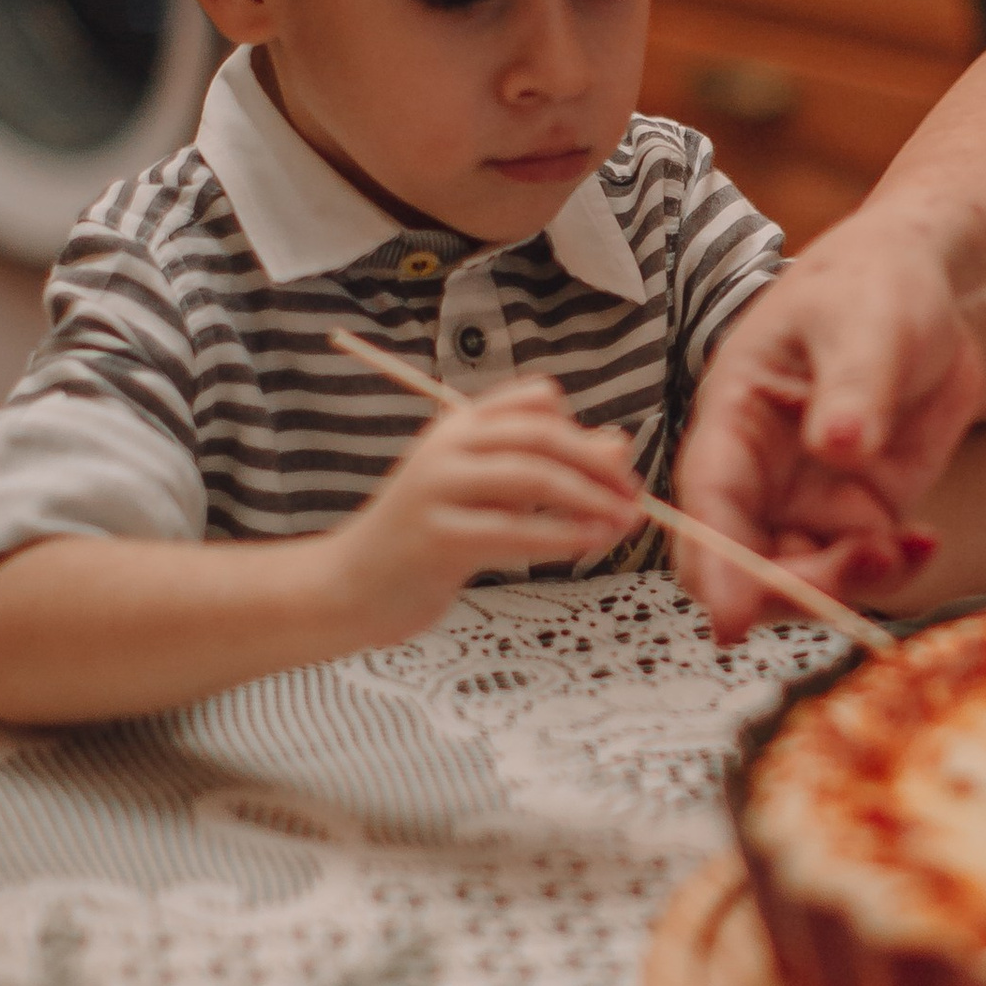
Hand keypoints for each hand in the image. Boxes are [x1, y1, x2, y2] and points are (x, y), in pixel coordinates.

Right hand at [322, 380, 643, 641]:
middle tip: (633, 494)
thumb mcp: (488, 494)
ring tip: (624, 522)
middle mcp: (447, 447)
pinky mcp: (437, 538)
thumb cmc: (428, 538)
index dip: (582, 427)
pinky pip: (514, 531)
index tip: (612, 466)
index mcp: (459, 427)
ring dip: (589, 498)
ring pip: (532, 476)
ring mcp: (438, 490)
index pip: (534, 399)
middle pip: (541, 434)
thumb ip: (544, 467)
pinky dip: (561, 536)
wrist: (352, 586)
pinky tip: (589, 544)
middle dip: (597, 463)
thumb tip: (618, 445)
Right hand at [672, 218, 985, 637]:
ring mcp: (809, 495)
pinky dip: (893, 569)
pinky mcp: (861, 510)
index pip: (709, 502)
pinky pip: (864, 565)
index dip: (715, 565)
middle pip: (747, 559)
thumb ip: (852, 385)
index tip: (731, 621)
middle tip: (865, 563)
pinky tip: (926, 542)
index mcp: (734, 415)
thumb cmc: (875, 286)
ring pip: (805, 575)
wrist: (931, 290)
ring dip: (851, 582)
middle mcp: (760, 468)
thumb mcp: (865, 323)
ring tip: (907, 546)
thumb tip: (838, 447)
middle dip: (794, 586)